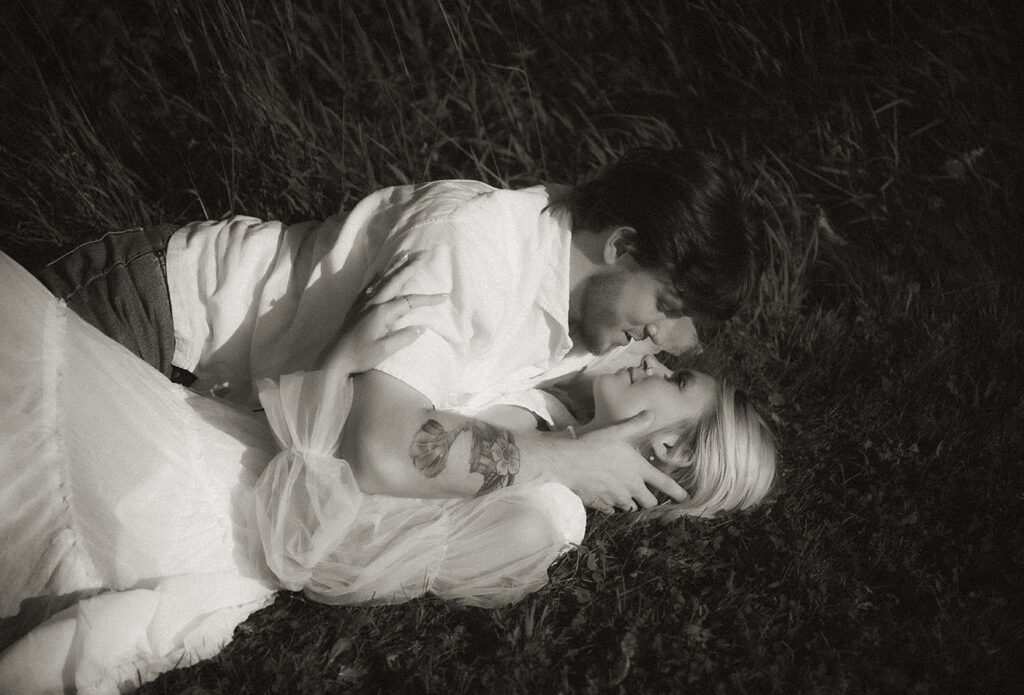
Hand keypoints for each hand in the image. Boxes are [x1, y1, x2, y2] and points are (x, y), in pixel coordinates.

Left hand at [319, 250, 446, 373]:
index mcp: (382, 312)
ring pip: (382, 279)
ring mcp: (363, 302)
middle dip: (410, 266)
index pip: (410, 301)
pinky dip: (378, 275)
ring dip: (394, 265)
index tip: (444, 297)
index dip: (428, 299)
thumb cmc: (360, 356)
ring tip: (404, 254)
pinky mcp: (356, 306)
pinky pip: (369, 285)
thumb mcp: (385, 351)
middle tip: (423, 254)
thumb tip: (422, 327)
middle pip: (396, 280)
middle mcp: (373, 302)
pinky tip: (381, 271)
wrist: (334, 359)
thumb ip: (404, 338)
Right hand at [555, 412, 687, 512]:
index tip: (684, 497)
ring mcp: (616, 499)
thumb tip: (651, 414)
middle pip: (649, 502)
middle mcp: (631, 488)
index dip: (677, 492)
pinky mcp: (602, 505)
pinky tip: (607, 496)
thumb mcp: (617, 431)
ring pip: (631, 508)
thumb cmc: (593, 444)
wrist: (567, 462)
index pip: (665, 484)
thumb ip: (636, 424)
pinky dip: (613, 505)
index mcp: (639, 470)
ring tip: (625, 493)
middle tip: (645, 492)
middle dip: (650, 499)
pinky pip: (613, 510)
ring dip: (631, 502)